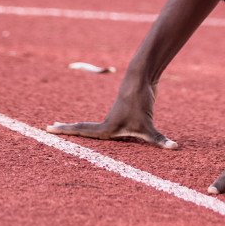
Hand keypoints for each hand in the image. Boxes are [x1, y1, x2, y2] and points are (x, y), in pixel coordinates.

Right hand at [48, 79, 178, 148]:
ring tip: (67, 128)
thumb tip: (175, 148)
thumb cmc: (141, 101)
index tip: (48, 128)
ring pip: (93, 125)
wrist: (142, 76)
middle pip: (83, 128)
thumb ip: (160, 140)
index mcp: (107, 127)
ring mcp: (115, 116)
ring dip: (79, 127)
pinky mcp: (124, 111)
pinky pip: (107, 123)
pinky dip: (96, 125)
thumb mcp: (149, 126)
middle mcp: (108, 122)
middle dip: (68, 130)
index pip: (82, 131)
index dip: (66, 132)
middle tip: (50, 127)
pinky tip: (98, 131)